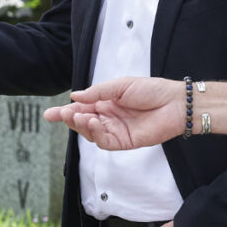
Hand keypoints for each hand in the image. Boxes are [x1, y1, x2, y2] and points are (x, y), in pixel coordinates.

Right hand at [53, 75, 184, 148]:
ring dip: (81, 125)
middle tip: (60, 115)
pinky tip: (92, 123)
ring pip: (91, 133)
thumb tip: (75, 96)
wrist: (176, 103)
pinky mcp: (125, 142)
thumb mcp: (120, 85)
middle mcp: (109, 118)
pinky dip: (95, 134)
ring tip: (78, 116)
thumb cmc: (152, 90)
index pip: (82, 108)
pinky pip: (104, 141)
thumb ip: (97, 93)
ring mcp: (116, 131)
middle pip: (83, 122)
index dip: (66, 111)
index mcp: (107, 103)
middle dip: (69, 119)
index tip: (50, 113)